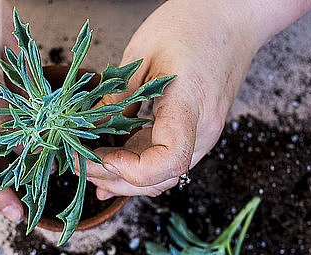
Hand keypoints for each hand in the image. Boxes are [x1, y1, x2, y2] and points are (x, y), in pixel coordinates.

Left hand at [86, 0, 310, 199]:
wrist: (232, 19)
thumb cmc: (193, 26)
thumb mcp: (142, 53)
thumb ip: (117, 96)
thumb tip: (91, 128)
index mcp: (190, 107)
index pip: (169, 161)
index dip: (133, 170)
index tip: (104, 157)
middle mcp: (202, 132)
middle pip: (160, 179)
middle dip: (114, 178)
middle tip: (78, 162)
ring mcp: (202, 136)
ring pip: (162, 176)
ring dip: (124, 178)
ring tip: (89, 165)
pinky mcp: (195, 133)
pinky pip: (166, 161)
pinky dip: (137, 168)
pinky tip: (112, 165)